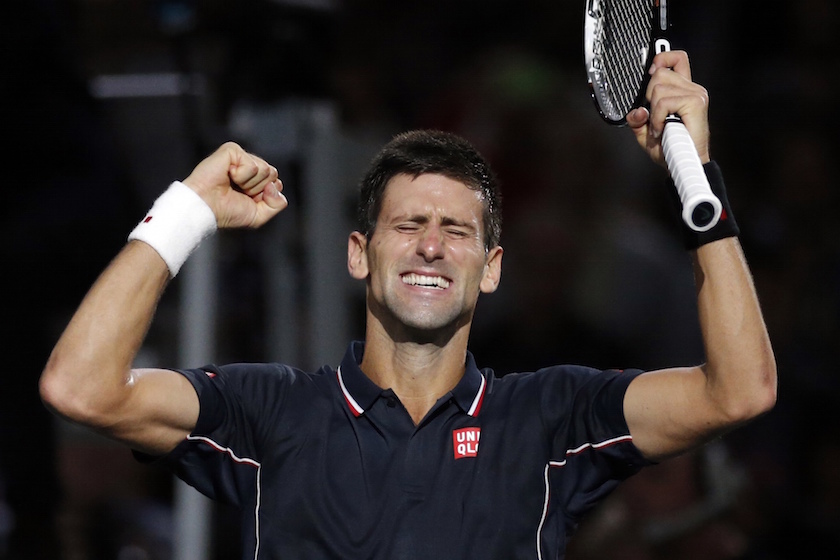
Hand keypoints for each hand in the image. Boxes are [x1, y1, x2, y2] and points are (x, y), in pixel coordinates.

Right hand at [182, 142, 287, 228]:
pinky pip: (252, 165)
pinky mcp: (232, 150)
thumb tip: (277, 185)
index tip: (247, 200)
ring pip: (265, 169)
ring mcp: (240, 157)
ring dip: (249, 183)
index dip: (266, 195)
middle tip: (238, 192)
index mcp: (255, 180)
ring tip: (232, 184)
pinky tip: (227, 176)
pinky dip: (241, 175)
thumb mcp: (259, 215)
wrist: (206, 207)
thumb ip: (277, 204)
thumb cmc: (227, 212)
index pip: (277, 183)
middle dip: (258, 189)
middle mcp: (249, 166)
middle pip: (273, 174)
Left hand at [626, 50, 710, 165]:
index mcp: (682, 90)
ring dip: (653, 112)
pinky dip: (657, 118)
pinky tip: (662, 129)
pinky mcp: (695, 102)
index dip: (662, 57)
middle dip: (649, 97)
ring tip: (660, 126)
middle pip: (659, 74)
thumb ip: (637, 119)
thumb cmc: (669, 149)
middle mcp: (691, 88)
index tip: (651, 70)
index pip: (677, 59)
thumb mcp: (645, 133)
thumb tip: (636, 110)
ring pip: (658, 88)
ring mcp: (695, 94)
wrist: (683, 165)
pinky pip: (663, 102)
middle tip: (656, 117)